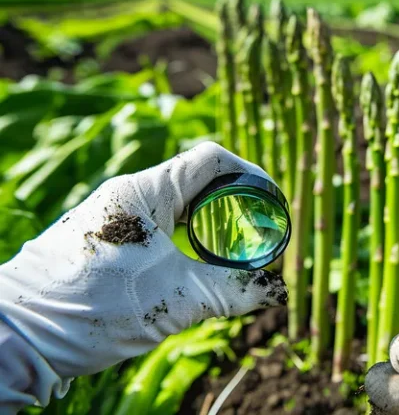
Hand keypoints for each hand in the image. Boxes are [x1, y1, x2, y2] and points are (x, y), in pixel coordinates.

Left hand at [0, 142, 286, 380]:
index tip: (273, 202)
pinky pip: (157, 227)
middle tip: (259, 232)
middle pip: (197, 182)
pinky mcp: (103, 240)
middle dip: (235, 204)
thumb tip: (275, 291)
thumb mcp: (177, 300)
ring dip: (210, 224)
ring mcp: (113, 216)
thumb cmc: (92, 307)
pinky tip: (192, 267)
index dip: (251, 175)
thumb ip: (233, 291)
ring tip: (232, 253)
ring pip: (176, 207)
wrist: (15, 335)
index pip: (212, 159)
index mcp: (146, 191)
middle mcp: (128, 194)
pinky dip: (185, 240)